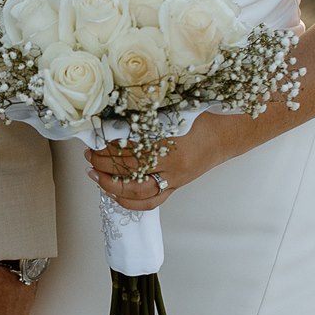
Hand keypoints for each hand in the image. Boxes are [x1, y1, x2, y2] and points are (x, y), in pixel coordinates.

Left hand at [86, 114, 242, 213]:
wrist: (225, 135)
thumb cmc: (202, 119)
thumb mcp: (175, 111)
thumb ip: (148, 117)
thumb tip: (115, 118)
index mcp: (170, 142)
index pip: (130, 147)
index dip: (109, 145)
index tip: (95, 139)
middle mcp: (171, 165)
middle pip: (129, 168)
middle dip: (104, 162)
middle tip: (89, 155)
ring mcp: (174, 180)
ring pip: (136, 190)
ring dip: (111, 184)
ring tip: (94, 174)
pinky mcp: (175, 188)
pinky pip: (151, 202)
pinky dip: (129, 203)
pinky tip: (113, 195)